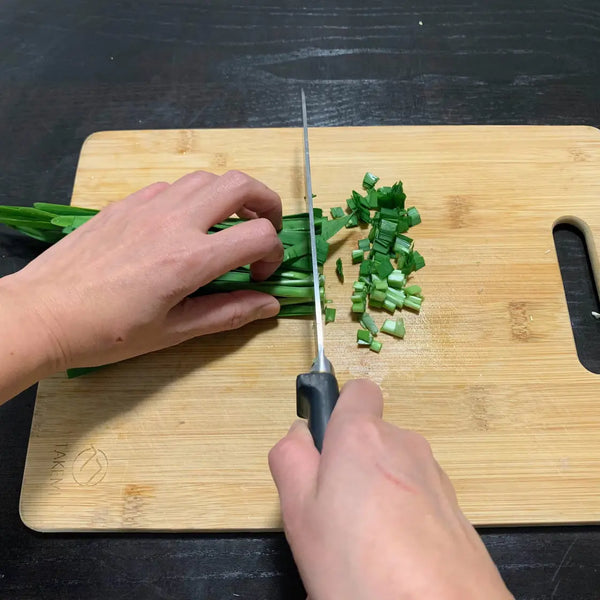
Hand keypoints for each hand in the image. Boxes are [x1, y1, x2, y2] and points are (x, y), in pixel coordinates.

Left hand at [1, 170, 282, 376]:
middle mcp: (174, 221)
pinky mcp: (126, 203)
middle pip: (240, 184)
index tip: (259, 275)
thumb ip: (228, 314)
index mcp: (190, 259)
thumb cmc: (109, 332)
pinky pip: (172, 186)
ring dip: (229, 198)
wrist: (45, 312)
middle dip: (266, 202)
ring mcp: (148, 205)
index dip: (273, 254)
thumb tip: (269, 304)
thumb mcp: (174, 331)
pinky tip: (182, 227)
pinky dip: (192, 199)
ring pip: (206, 179)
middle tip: (264, 229)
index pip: (258, 236)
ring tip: (226, 227)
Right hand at [269, 380, 512, 599]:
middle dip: (353, 461)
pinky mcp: (455, 508)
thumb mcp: (300, 513)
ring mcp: (435, 475)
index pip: (357, 391)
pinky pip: (417, 496)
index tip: (323, 446)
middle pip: (372, 436)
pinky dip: (404, 514)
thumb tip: (300, 433)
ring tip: (364, 542)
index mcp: (362, 436)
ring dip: (378, 491)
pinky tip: (395, 555)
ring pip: (394, 468)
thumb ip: (290, 459)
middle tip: (334, 511)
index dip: (338, 411)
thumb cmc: (360, 566)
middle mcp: (404, 444)